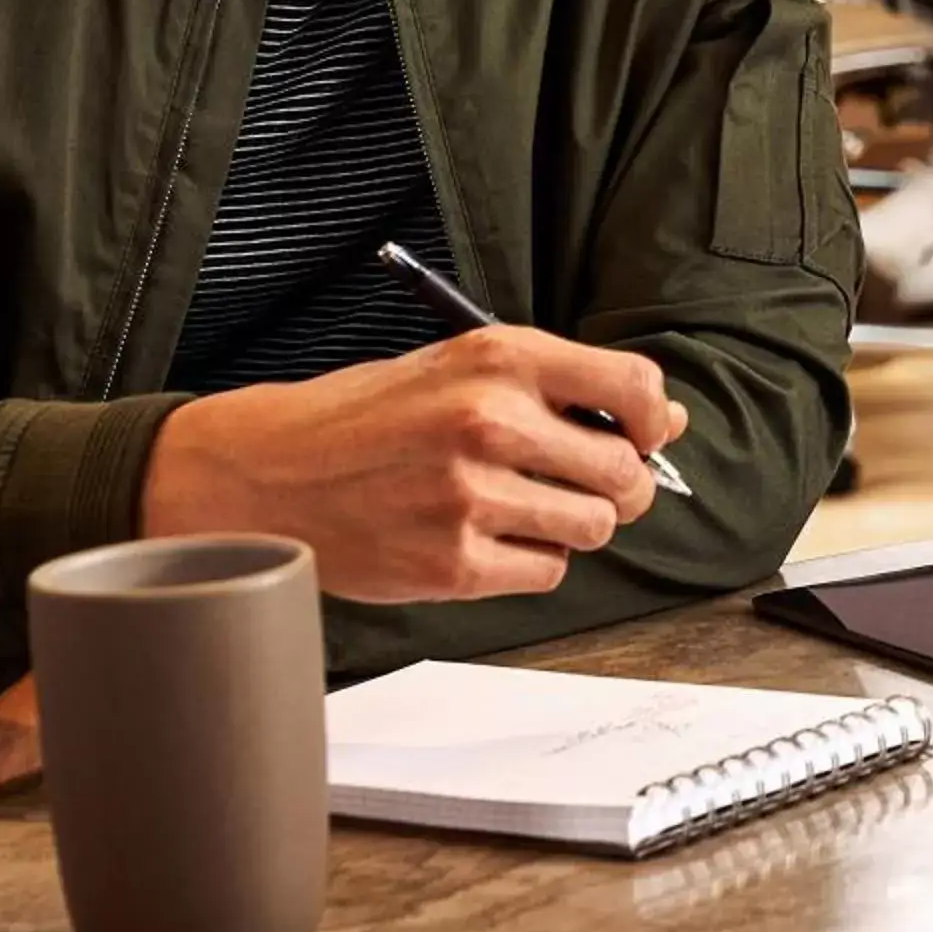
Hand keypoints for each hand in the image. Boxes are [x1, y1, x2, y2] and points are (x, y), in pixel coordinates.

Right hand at [139, 326, 685, 603]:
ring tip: (524, 508)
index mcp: (499, 358)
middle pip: (623, 472)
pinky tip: (487, 537)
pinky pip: (547, 573)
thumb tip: (667, 421)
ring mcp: (471, 496)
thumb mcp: (460, 368)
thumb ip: (561, 389)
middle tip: (585, 486)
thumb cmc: (368, 416)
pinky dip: (531, 562)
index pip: (634, 386)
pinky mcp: (453, 563)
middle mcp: (491, 421)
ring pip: (593, 527)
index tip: (643, 436)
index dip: (652, 421)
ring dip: (574, 526)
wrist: (265, 471)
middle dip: (620, 486)